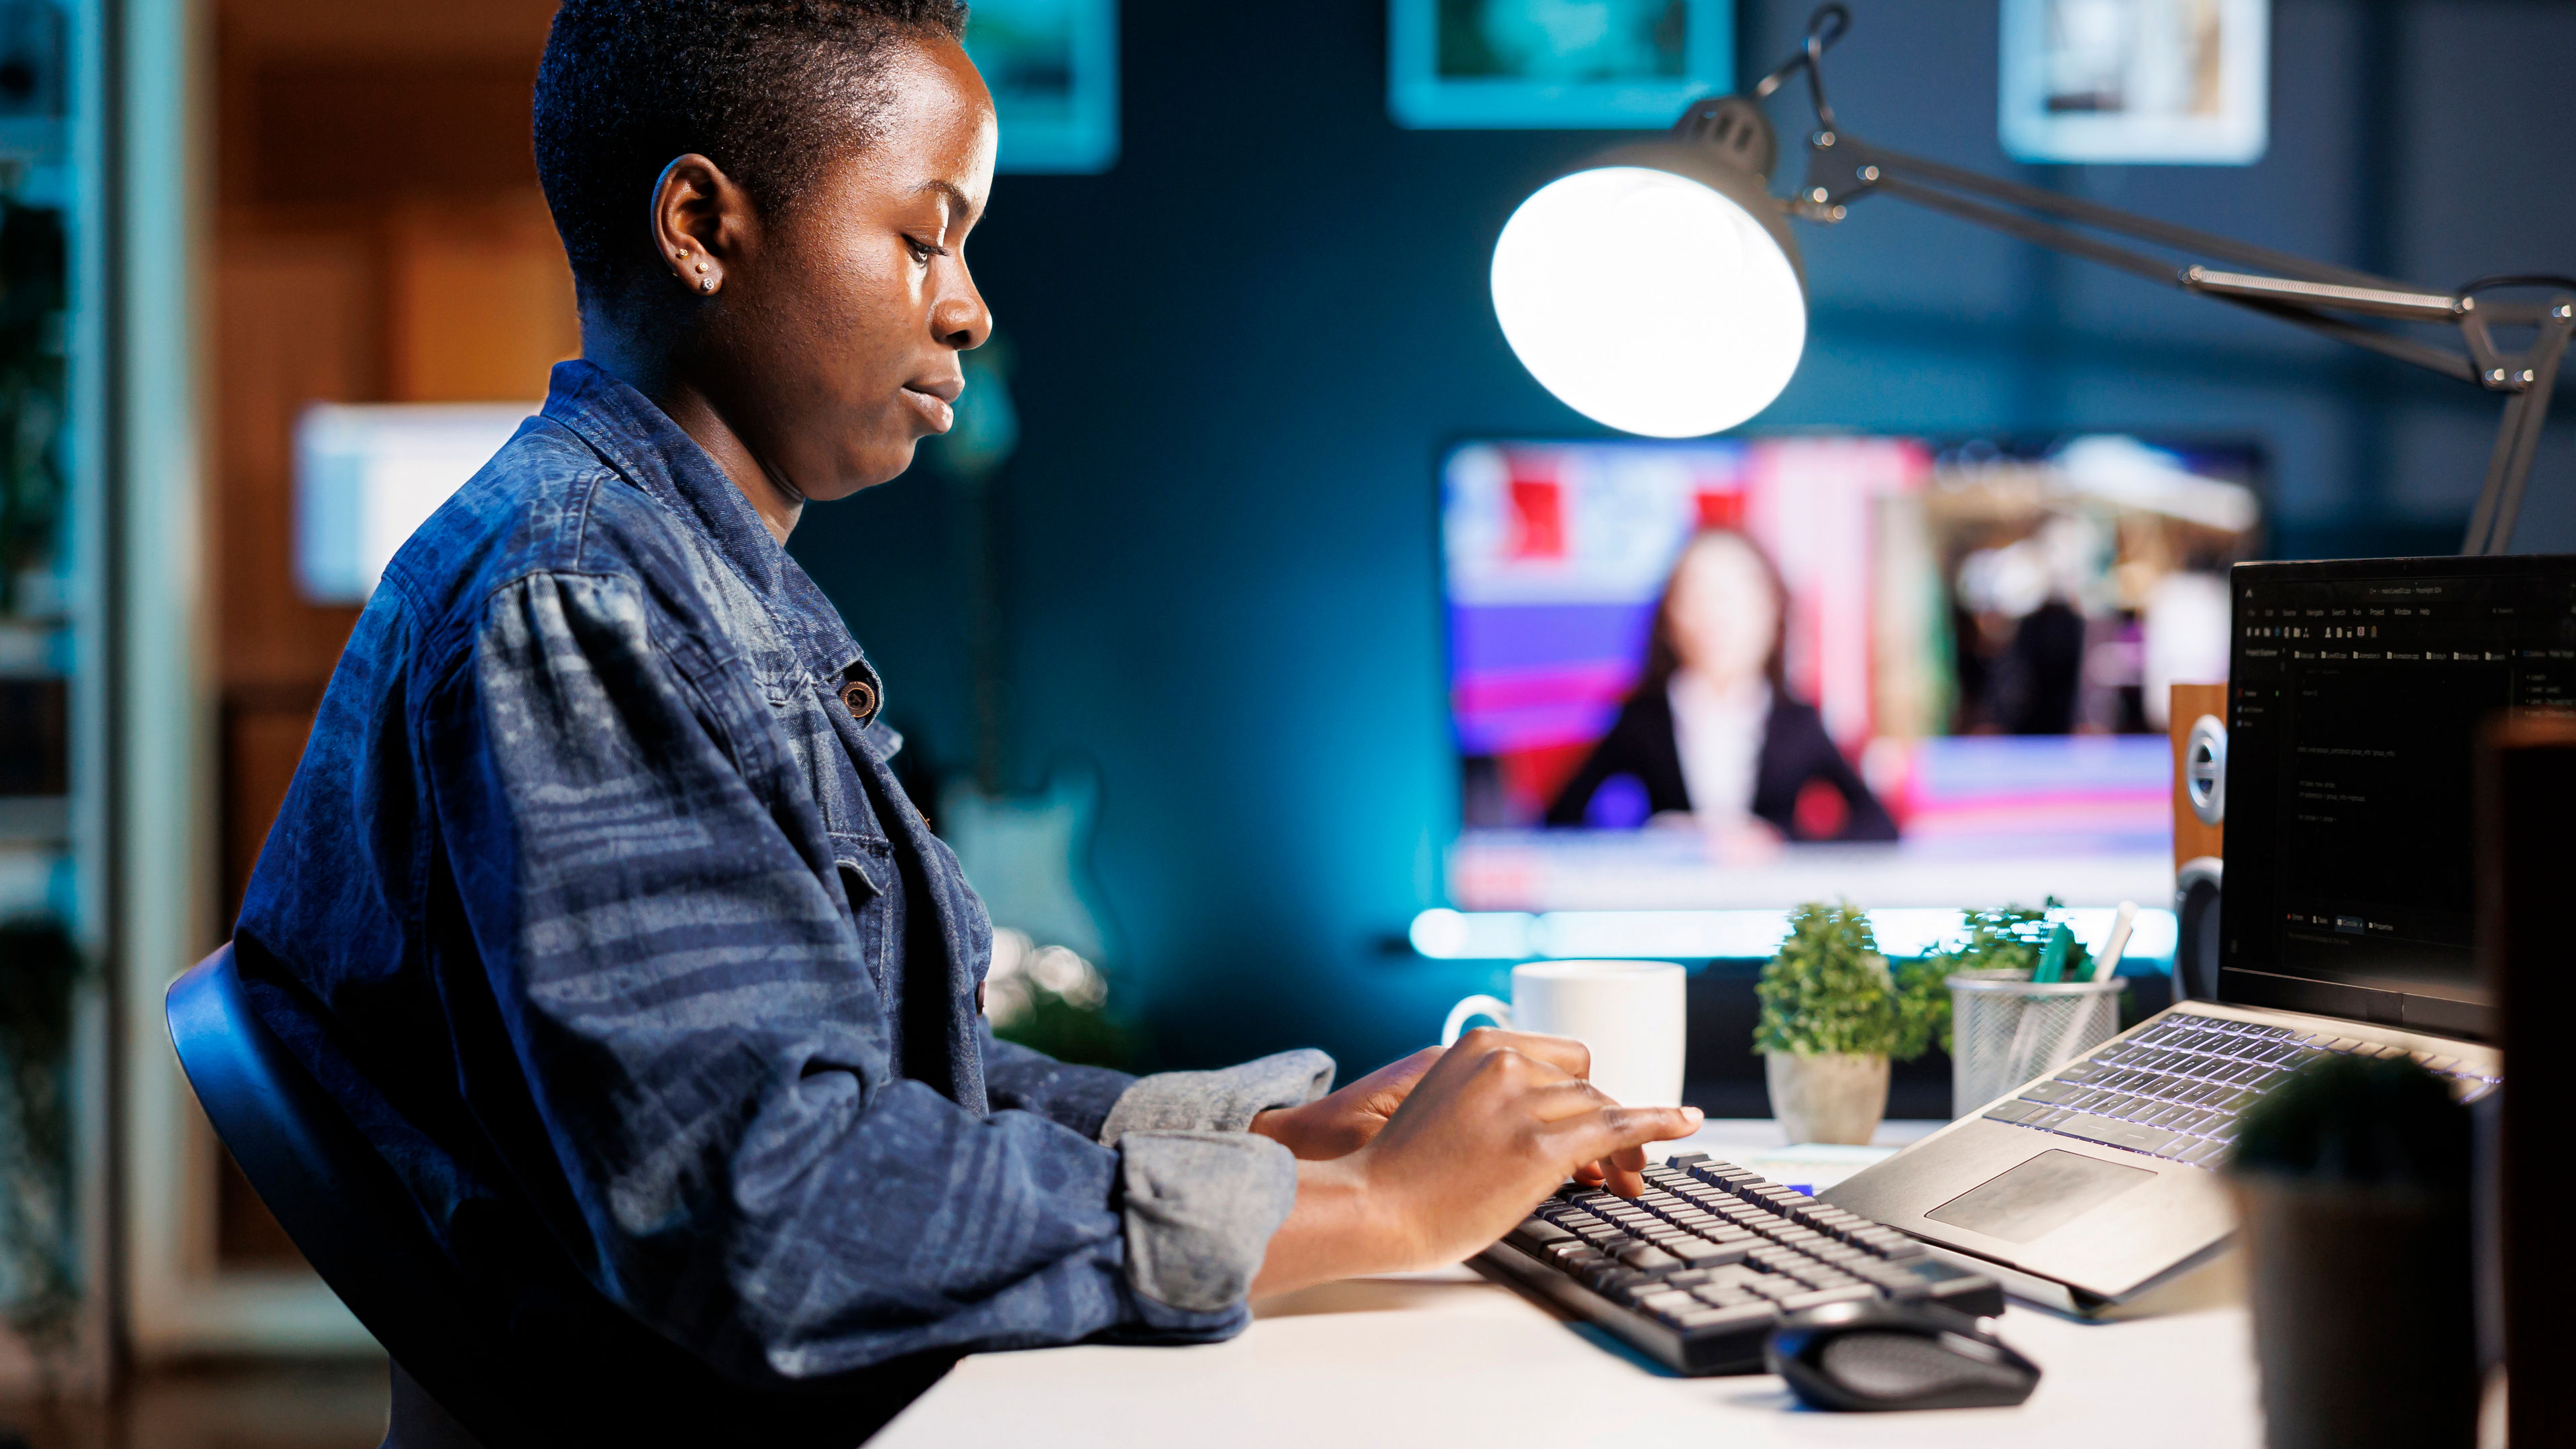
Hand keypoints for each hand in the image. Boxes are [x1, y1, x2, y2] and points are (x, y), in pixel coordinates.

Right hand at [1249, 1028, 1700, 1295]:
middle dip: (1604, 1121)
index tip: (1595, 1123)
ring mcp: (1524, 1101)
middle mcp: (1504, 1061)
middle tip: (1615, 1168)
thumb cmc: (1402, 1175)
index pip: (1560, 1059)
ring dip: (1623, 1143)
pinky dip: (1657, 1123)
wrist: (1372, 1207)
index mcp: (1478, 1046)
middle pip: (1585, 1084)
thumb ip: (1496, 1101)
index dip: (1582, 1095)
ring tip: (1627, 1179)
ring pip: (1600, 1108)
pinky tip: (1684, 1122)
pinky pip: (1617, 1126)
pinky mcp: (1540, 1145)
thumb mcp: (1448, 1109)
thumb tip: (1559, 1129)